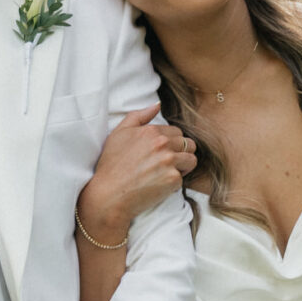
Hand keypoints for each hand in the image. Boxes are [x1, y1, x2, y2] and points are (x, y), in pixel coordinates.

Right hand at [77, 106, 196, 246]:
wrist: (109, 195)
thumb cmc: (111, 165)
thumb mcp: (119, 133)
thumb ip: (139, 116)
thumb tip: (157, 105)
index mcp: (151, 131)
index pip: (176, 132)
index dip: (170, 143)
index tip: (160, 153)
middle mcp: (162, 144)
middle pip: (188, 144)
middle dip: (180, 153)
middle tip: (165, 164)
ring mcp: (169, 161)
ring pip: (192, 160)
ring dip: (183, 166)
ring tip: (167, 173)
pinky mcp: (173, 179)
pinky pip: (183, 178)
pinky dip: (174, 183)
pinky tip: (159, 185)